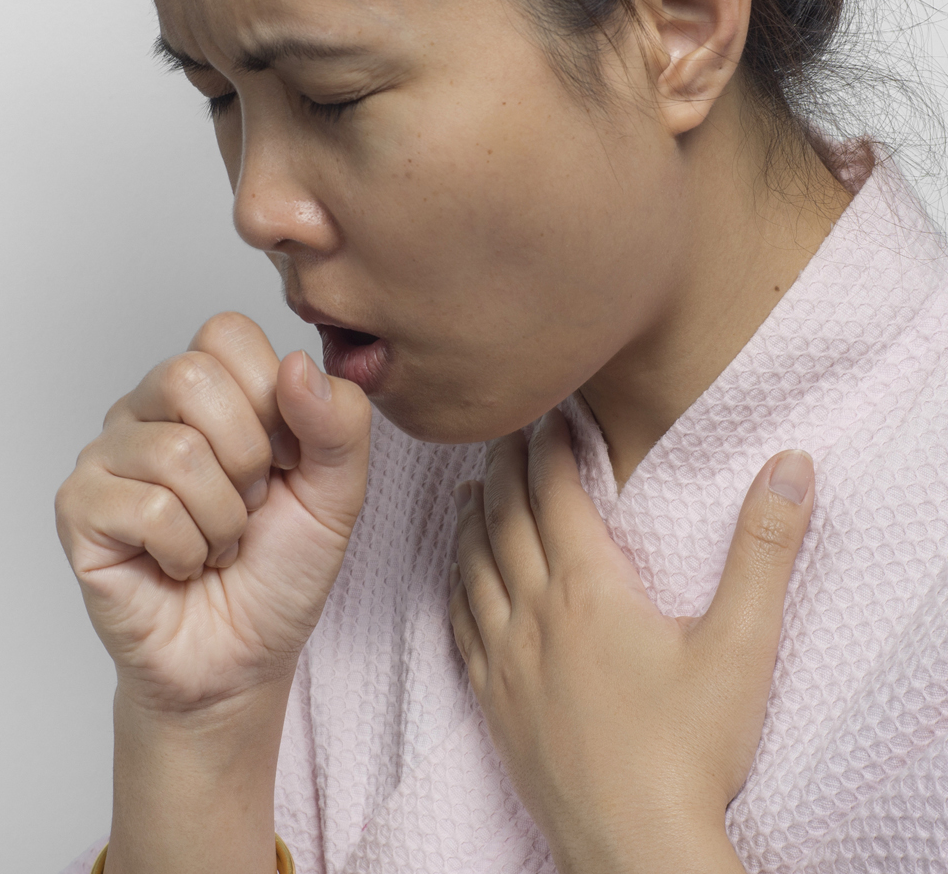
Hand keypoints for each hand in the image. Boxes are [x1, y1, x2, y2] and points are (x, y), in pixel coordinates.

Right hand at [56, 312, 371, 714]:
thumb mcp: (336, 494)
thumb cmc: (277, 573)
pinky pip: (146, 508)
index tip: (285, 462)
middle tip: (247, 506)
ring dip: (221, 521)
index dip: (272, 400)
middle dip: (246, 457)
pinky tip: (179, 566)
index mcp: (203, 391)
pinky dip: (185, 551)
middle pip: (191, 375)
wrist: (238, 662)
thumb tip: (297, 366)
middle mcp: (145, 411)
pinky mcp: (78, 509)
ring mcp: (105, 457)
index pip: (225, 333)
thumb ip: (338, 422)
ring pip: (175, 451)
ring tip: (216, 546)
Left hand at [449, 410, 813, 872]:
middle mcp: (535, 614)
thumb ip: (764, 550)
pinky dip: (454, 585)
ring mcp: (506, 659)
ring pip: (472, 567)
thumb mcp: (742, 644)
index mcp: (589, 590)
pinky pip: (459, 626)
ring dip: (471, 520)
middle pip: (506, 521)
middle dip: (505, 468)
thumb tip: (791, 467)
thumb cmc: (691, 749)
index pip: (555, 495)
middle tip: (502, 431)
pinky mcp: (492, 701)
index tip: (547, 413)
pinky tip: (456, 579)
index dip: (548, 448)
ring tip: (471, 489)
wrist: (634, 843)